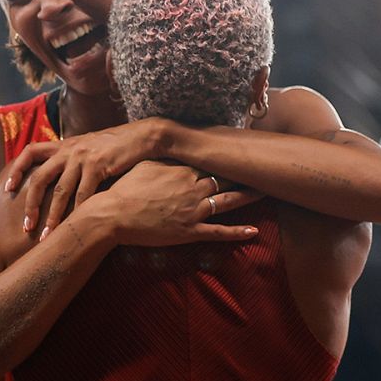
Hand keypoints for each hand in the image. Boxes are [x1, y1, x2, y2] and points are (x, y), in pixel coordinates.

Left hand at [5, 119, 166, 237]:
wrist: (144, 136)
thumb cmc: (118, 146)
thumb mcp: (90, 147)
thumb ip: (73, 160)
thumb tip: (62, 179)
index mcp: (64, 145)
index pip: (30, 152)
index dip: (16, 170)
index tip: (7, 190)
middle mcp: (69, 149)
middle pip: (40, 178)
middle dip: (31, 205)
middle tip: (27, 227)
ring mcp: (83, 157)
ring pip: (60, 191)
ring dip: (53, 216)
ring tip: (48, 236)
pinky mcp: (99, 165)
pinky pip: (84, 193)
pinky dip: (78, 212)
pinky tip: (75, 226)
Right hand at [84, 160, 262, 247]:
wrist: (113, 215)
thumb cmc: (124, 190)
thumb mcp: (145, 165)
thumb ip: (166, 158)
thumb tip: (175, 148)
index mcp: (182, 170)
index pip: (211, 161)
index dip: (227, 157)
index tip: (242, 152)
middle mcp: (192, 188)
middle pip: (225, 178)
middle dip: (245, 173)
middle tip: (265, 168)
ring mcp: (193, 211)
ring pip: (228, 201)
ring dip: (248, 196)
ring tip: (266, 191)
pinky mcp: (189, 232)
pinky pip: (218, 232)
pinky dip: (237, 232)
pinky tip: (253, 231)